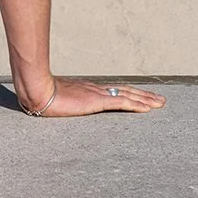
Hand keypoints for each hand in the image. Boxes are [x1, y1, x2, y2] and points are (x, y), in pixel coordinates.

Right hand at [18, 76, 164, 116]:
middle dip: (145, 96)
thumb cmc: (41, 94)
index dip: (130, 93)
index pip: (115, 91)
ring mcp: (98, 94)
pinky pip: (123, 103)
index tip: (142, 96)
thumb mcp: (56, 98)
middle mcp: (97, 90)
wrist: (37, 89)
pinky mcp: (98, 101)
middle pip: (126, 91)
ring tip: (160, 104)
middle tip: (160, 100)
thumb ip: (62, 101)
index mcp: (88, 90)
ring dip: (146, 100)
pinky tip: (148, 109)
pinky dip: (137, 105)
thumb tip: (58, 105)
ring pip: (129, 96)